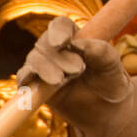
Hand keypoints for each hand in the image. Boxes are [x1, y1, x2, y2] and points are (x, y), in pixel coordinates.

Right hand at [17, 16, 133, 129]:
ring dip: (45, 68)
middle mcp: (56, 50)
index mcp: (74, 37)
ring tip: (61, 80)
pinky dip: (27, 80)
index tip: (64, 42)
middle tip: (78, 69)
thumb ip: (99, 50)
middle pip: (45, 43)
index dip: (59, 31)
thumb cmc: (110, 81)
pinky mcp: (36, 86)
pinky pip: (24, 79)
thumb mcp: (112, 63)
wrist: (108, 111)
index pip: (60, 26)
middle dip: (58, 56)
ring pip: (34, 60)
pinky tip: (37, 85)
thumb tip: (77, 44)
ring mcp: (44, 67)